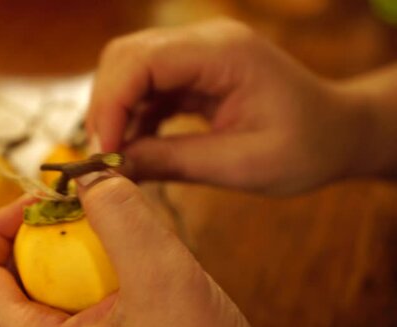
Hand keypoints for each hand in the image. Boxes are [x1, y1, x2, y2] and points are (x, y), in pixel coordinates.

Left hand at [0, 174, 263, 326]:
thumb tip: (91, 174)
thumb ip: (124, 221)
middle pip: (10, 274)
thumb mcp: (165, 283)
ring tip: (123, 235)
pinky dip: (100, 266)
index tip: (40, 200)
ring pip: (49, 282)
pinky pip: (80, 295)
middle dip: (46, 231)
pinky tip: (139, 265)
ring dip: (79, 246)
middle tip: (90, 207)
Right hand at [87, 18, 368, 194]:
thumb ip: (173, 162)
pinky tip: (135, 148)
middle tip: (104, 157)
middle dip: (105, 108)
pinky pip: (146, 89)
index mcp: (223, 53)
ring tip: (118, 158)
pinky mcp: (193, 73)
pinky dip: (133, 118)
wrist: (337, 132)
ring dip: (116, 115)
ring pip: (129, 72)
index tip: (104, 151)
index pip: (142, 61)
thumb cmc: (307, 147)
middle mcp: (204, 42)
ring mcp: (197, 55)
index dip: (111, 104)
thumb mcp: (242, 165)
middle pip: (126, 58)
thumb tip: (113, 169)